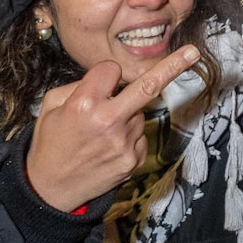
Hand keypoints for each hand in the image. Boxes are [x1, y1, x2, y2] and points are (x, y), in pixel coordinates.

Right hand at [25, 45, 199, 213]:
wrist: (51, 189)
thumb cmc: (50, 143)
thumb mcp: (50, 105)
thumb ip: (79, 85)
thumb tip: (108, 78)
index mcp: (84, 104)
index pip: (111, 70)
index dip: (105, 75)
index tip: (101, 80)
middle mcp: (108, 122)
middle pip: (147, 87)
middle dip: (172, 67)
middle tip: (192, 52)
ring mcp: (124, 143)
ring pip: (139, 113)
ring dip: (127, 114)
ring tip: (101, 133)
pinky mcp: (134, 160)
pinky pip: (141, 135)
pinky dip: (130, 136)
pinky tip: (109, 147)